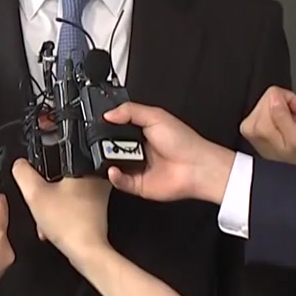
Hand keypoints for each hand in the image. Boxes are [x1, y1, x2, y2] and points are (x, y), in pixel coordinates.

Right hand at [12, 159, 110, 259]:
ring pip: (65, 193)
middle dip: (46, 192)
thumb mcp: (34, 193)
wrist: (86, 252)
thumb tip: (20, 164)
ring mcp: (99, 196)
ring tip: (47, 216)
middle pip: (60, 177)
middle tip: (42, 202)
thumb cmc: (68, 224)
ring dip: (52, 204)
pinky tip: (54, 223)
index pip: (58, 155)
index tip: (38, 183)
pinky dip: (61, 213)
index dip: (42, 170)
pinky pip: (71, 205)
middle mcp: (98, 178)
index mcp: (87, 166)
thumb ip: (23, 173)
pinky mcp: (96, 210)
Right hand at [102, 102, 236, 204]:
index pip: (118, 127)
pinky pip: (120, 182)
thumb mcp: (155, 116)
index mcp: (143, 131)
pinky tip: (114, 170)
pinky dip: (115, 177)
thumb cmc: (183, 141)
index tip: (99, 123)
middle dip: (105, 144)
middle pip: (113, 146)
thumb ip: (130, 111)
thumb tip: (108, 113)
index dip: (108, 126)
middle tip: (105, 140)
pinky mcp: (139, 184)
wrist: (196, 166)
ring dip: (109, 160)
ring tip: (110, 154)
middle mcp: (139, 149)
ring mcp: (138, 167)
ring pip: (114, 164)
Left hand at [239, 86, 295, 167]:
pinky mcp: (253, 126)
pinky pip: (268, 107)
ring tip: (290, 129)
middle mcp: (249, 124)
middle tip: (293, 125)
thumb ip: (284, 116)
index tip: (295, 117)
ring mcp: (250, 125)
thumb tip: (275, 97)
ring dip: (284, 112)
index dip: (291, 102)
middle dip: (287, 107)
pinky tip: (285, 129)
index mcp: (258, 126)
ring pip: (270, 100)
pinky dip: (280, 115)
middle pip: (270, 96)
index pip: (274, 93)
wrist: (292, 174)